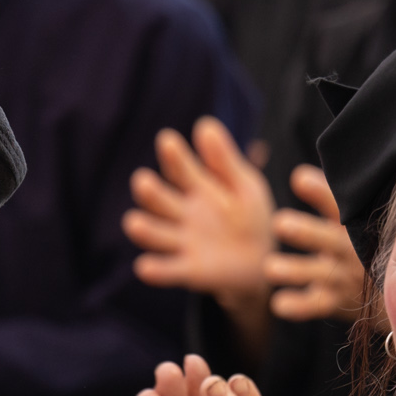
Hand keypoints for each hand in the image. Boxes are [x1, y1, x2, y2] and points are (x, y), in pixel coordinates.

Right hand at [124, 118, 273, 302]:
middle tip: (141, 182)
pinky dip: (156, 270)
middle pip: (161, 201)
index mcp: (196, 188)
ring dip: (145, 230)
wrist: (262, 261)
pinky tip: (144, 267)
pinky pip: (168, 270)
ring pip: (157, 234)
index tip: (168, 141)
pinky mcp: (187, 270)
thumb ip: (224, 160)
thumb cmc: (249, 216)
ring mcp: (182, 241)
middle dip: (150, 193)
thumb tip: (204, 124)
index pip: (180, 169)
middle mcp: (181, 213)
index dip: (173, 157)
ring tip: (133, 223)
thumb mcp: (244, 185)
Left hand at [263, 165, 365, 322]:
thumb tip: (298, 174)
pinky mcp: (335, 302)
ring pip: (319, 274)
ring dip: (295, 271)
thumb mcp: (358, 220)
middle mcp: (351, 250)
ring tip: (271, 268)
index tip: (299, 179)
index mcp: (356, 225)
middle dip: (306, 232)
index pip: (341, 205)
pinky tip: (278, 304)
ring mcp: (344, 278)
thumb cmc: (369, 244)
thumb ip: (332, 199)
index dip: (321, 192)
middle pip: (330, 240)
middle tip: (280, 223)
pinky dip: (298, 307)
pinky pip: (316, 306)